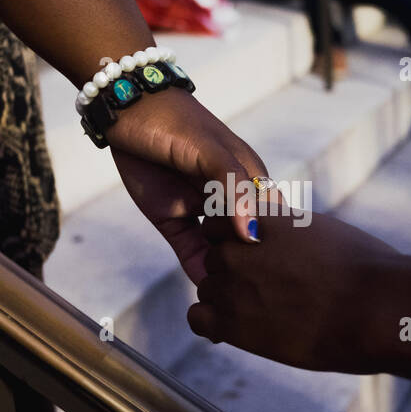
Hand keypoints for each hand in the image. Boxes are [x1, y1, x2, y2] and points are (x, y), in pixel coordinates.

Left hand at [105, 88, 272, 284]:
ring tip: (231, 301)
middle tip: (256, 294)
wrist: (128, 111)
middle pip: (246, 239)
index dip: (279, 243)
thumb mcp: (210, 150)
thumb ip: (233, 186)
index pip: (274, 218)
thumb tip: (250, 233)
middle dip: (252, 265)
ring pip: (219, 249)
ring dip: (224, 272)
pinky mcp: (173, 219)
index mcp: (249, 178)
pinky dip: (197, 269)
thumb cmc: (177, 122)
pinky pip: (190, 250)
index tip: (283, 272)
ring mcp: (201, 210)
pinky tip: (204, 289)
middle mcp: (229, 198)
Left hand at [188, 211, 400, 373]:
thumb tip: (288, 242)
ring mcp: (230, 286)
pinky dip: (213, 323)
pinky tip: (240, 328)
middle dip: (234, 271)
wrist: (374, 309)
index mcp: (260, 218)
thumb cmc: (364, 270)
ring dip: (227, 299)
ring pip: (208, 288)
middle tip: (268, 290)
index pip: (219, 220)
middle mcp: (236, 248)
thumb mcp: (323, 232)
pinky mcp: (231, 324)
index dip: (234, 238)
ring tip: (265, 313)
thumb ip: (291, 232)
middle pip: (214, 257)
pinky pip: (198, 319)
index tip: (254, 253)